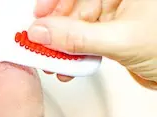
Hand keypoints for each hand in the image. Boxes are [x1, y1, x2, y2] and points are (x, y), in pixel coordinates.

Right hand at [32, 0, 156, 88]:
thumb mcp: (121, 39)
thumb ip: (77, 37)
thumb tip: (42, 32)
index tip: (38, 16)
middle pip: (75, 8)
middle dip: (55, 29)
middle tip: (40, 44)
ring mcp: (116, 18)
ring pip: (78, 28)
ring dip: (63, 47)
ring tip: (54, 60)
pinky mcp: (113, 37)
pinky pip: (86, 43)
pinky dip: (75, 56)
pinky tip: (69, 66)